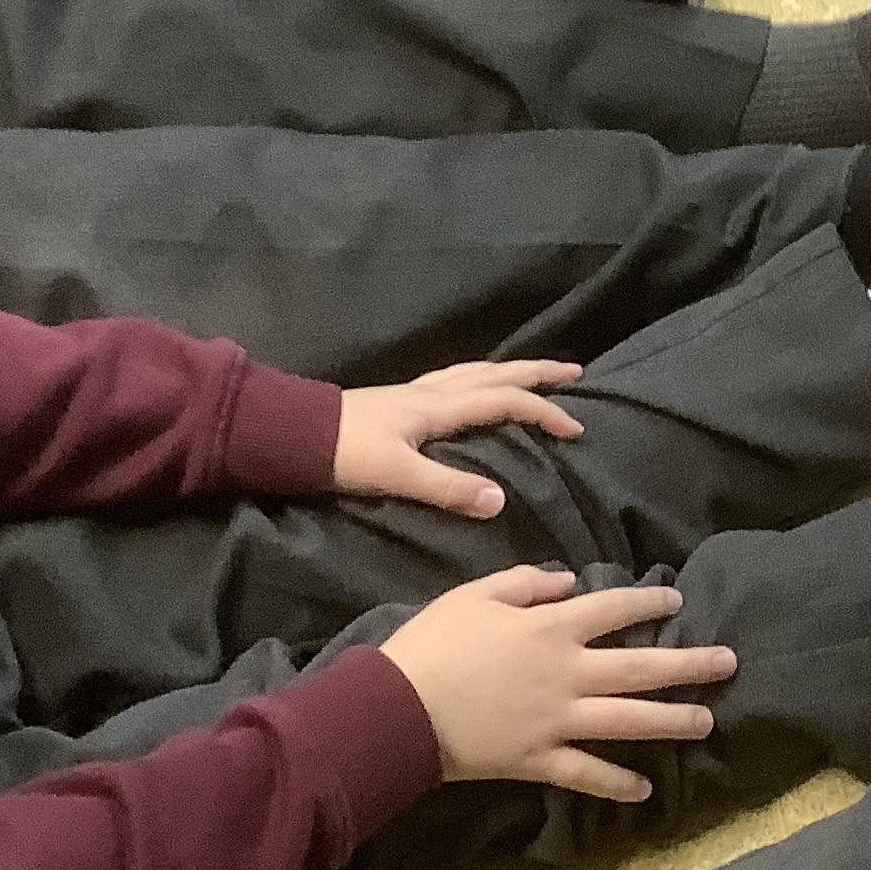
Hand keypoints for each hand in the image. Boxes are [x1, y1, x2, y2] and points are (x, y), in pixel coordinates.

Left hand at [335, 361, 584, 519]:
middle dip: (538, 372)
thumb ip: (448, 487)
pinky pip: (455, 377)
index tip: (575, 428)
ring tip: (534, 372)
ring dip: (511, 369)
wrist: (295, 434)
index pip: (505, 401)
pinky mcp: (401, 399)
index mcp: (439, 408)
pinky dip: (479, 375)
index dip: (543, 412)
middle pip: (497, 373)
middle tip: (574, 372)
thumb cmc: (346, 455)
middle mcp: (433, 392)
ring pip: (476, 370)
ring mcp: (416, 391)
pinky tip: (474, 384)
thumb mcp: (398, 475)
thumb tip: (500, 500)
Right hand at [381, 567, 736, 800]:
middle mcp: (567, 673)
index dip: (649, 602)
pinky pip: (585, 773)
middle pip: (640, 667)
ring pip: (626, 720)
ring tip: (707, 722)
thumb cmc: (433, 644)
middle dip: (688, 664)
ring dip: (670, 721)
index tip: (678, 601)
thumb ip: (526, 583)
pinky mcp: (537, 761)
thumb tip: (568, 579)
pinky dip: (615, 783)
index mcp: (552, 628)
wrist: (397, 708)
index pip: (614, 609)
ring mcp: (556, 720)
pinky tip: (644, 790)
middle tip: (728, 663)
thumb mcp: (476, 594)